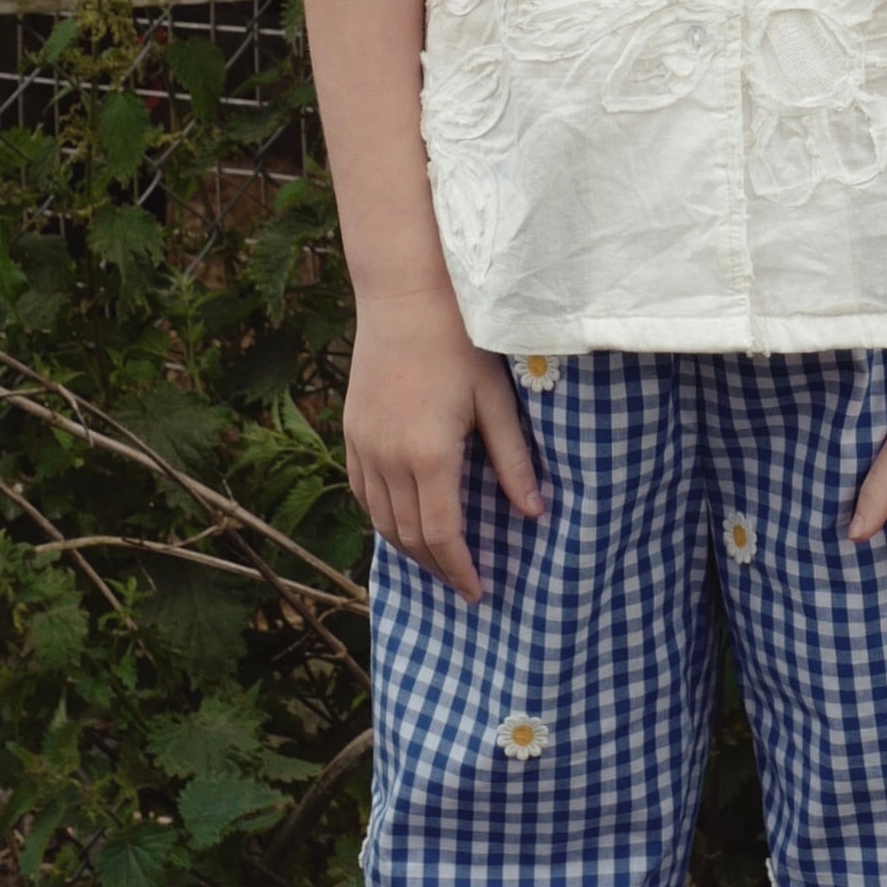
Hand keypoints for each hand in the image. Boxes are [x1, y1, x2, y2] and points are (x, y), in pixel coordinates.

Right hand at [343, 292, 542, 599]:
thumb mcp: (496, 401)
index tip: (477, 590)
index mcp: (429, 455)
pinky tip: (403, 522)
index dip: (459, 570)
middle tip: (462, 582)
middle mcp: (388, 458)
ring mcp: (363, 446)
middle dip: (436, 566)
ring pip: (380, 519)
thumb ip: (513, 461)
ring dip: (408, 547)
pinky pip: (361, 492)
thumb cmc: (459, 342)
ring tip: (437, 559)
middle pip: (408, 536)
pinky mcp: (351, 432)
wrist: (404, 296)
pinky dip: (382, 517)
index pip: (441, 535)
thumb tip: (535, 513)